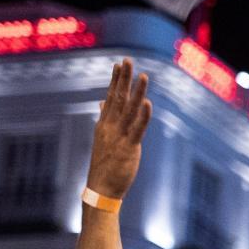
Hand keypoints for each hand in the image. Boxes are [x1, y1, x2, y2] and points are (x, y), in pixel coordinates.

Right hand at [86, 58, 151, 199]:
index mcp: (105, 124)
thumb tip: (103, 104)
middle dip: (123, 79)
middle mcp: (110, 127)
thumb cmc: (104, 164)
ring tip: (143, 75)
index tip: (118, 64)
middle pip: (117, 98)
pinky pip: (137, 129)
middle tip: (127, 60)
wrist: (100, 188)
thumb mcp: (103, 138)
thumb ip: (105, 119)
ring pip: (128, 110)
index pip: (110, 98)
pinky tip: (147, 103)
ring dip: (136, 92)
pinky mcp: (128, 147)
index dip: (115, 80)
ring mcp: (118, 136)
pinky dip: (142, 116)